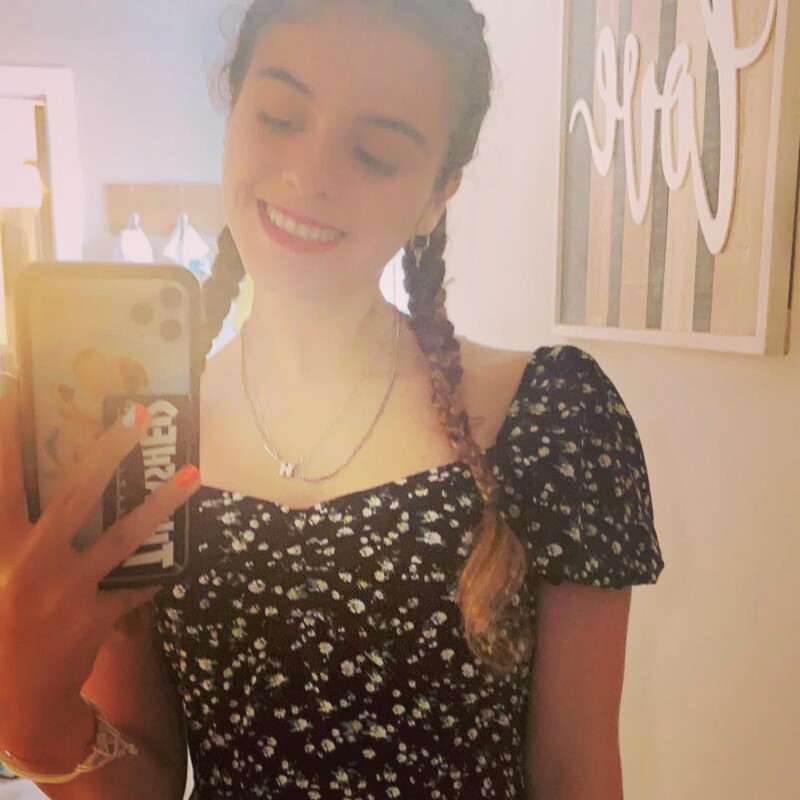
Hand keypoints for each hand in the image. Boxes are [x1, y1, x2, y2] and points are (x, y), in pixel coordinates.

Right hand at [0, 376, 200, 747]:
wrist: (14, 702)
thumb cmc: (0, 626)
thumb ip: (12, 527)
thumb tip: (30, 487)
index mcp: (0, 548)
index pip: (3, 482)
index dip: (7, 436)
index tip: (17, 387)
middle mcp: (32, 564)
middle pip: (74, 494)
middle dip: (107, 450)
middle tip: (138, 414)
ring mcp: (67, 592)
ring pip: (121, 537)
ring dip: (159, 504)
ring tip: (192, 473)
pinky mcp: (96, 618)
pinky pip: (137, 586)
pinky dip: (158, 570)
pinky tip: (184, 552)